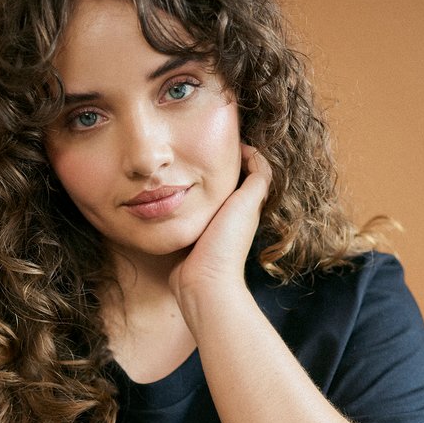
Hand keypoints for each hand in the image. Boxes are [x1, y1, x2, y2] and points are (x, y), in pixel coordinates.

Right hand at [171, 143, 271, 315]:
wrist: (202, 283)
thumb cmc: (225, 244)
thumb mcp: (246, 205)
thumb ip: (256, 180)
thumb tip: (256, 155)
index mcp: (244, 207)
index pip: (247, 174)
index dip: (241, 154)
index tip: (225, 139)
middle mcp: (228, 217)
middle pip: (224, 184)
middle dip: (213, 164)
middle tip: (198, 145)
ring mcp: (207, 229)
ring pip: (202, 197)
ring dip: (193, 181)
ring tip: (180, 163)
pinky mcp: (188, 239)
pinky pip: (184, 214)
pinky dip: (178, 201)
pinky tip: (167, 192)